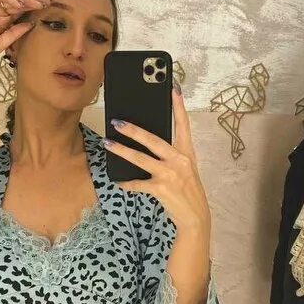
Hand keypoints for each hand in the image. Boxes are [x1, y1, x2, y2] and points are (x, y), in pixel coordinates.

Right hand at [0, 0, 51, 58]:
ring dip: (25, 0)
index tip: (48, 6)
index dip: (35, 8)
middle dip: (35, 0)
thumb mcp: (1, 43)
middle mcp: (2, 11)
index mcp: (6, 22)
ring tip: (36, 4)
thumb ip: (15, 33)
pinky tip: (18, 4)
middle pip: (21, 3)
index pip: (23, 13)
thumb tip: (31, 24)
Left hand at [104, 82, 211, 233]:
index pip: (183, 124)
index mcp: (187, 152)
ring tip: (107, 143)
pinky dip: (126, 182)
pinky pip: (137, 183)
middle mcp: (179, 161)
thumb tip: (147, 142)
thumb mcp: (185, 168)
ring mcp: (170, 175)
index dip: (178, 105)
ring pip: (140, 159)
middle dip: (133, 129)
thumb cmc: (188, 190)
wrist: (195, 217)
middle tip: (117, 121)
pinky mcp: (161, 189)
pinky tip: (117, 180)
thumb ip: (171, 155)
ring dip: (121, 150)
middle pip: (153, 139)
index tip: (173, 87)